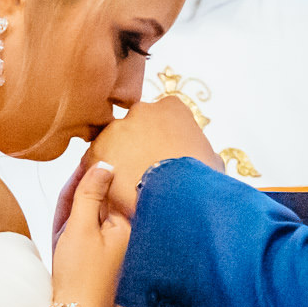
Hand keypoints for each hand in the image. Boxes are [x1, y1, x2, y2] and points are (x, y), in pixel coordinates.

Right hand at [49, 161, 129, 306]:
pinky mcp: (91, 262)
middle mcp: (120, 239)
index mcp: (126, 228)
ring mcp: (104, 252)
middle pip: (97, 202)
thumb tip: (106, 163)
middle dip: (84, 186)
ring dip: (77, 201)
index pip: (107, 191)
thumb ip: (90, 193)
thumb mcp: (82, 226)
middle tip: (80, 158)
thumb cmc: (81, 274)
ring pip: (87, 217)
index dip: (93, 172)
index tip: (86, 153)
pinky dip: (72, 220)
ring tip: (75, 176)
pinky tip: (70, 205)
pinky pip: (81, 233)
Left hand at [87, 98, 220, 216]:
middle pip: (137, 126)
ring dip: (119, 158)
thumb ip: (197, 148)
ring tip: (129, 186)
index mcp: (171, 107)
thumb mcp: (211, 159)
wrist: (177, 199)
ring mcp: (118, 127)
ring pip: (114, 141)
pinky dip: (103, 174)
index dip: (164, 137)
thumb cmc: (200, 181)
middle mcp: (141, 110)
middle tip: (145, 171)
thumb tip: (198, 156)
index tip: (165, 154)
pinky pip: (96, 160)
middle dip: (139, 145)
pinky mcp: (99, 149)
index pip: (165, 115)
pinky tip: (115, 191)